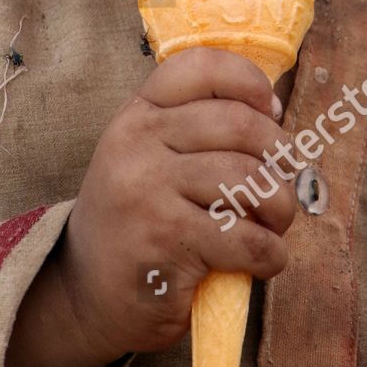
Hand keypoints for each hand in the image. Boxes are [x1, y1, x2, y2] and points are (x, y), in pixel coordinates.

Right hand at [51, 47, 296, 362]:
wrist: (86, 299)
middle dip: (279, 154)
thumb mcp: (147, 159)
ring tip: (274, 223)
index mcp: (137, 115)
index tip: (269, 110)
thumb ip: (192, 128)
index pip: (200, 67)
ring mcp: (148, 189)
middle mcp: (137, 142)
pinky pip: (246, 238)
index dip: (248, 81)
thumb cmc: (137, 222)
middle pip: (239, 123)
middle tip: (280, 181)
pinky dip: (271, 253)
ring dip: (280, 207)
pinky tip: (263, 260)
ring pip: (249, 178)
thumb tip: (271, 108)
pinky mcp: (166, 241)